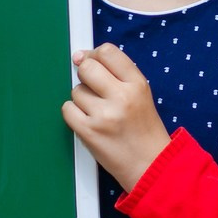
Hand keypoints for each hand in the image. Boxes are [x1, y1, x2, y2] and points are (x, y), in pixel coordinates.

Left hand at [62, 43, 171, 192]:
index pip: (107, 52)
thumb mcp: (140, 94)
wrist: (151, 165)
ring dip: (82, 99)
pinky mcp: (89, 132)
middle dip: (86, 75)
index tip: (92, 62)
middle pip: (87, 68)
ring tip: (99, 112)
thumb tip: (80, 56)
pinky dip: (74, 114)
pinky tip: (88, 121)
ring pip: (76, 90)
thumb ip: (115, 73)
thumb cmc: (144, 130)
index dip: (94, 55)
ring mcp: (104, 115)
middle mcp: (121, 97)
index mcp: (137, 84)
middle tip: (95, 89)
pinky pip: (67, 109)